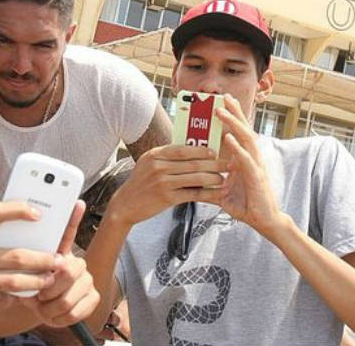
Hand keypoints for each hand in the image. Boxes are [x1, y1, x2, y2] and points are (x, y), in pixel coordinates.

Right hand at [0, 202, 60, 315]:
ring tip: (49, 281)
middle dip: (42, 259)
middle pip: (15, 255)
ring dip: (35, 282)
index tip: (38, 213)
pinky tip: (24, 296)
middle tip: (59, 260)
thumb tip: (22, 231)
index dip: (18, 210)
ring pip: (11, 282)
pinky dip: (14, 298)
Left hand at [21, 201, 100, 327]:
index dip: (74, 216)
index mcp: (60, 252)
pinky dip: (57, 318)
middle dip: (48, 288)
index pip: (69, 230)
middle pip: (67, 271)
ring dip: (49, 307)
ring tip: (40, 306)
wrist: (44, 309)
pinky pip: (74, 312)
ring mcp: (88, 279)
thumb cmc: (32, 287)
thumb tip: (18, 246)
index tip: (77, 201)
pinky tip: (50, 315)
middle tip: (37, 293)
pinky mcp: (94, 296)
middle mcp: (78, 262)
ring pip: (68, 297)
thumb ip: (25, 260)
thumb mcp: (26, 274)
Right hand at [107, 145, 227, 226]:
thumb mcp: (149, 163)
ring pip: (195, 178)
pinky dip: (208, 194)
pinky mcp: (167, 198)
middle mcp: (158, 166)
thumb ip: (167, 156)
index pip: (183, 149)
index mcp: (155, 154)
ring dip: (213, 179)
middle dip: (214, 164)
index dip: (201, 150)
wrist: (126, 204)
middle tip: (228, 164)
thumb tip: (193, 150)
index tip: (215, 151)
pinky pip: (193, 194)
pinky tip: (217, 195)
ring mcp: (162, 182)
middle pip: (193, 163)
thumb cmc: (141, 182)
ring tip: (224, 179)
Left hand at [215, 94, 285, 237]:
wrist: (263, 222)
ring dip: (233, 124)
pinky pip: (246, 160)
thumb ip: (210, 183)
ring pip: (246, 139)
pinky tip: (228, 139)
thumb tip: (192, 181)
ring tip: (221, 112)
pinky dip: (237, 148)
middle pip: (244, 130)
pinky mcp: (256, 178)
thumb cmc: (246, 205)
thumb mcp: (223, 191)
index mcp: (245, 159)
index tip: (222, 103)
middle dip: (234, 113)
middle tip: (224, 97)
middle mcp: (252, 158)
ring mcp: (256, 166)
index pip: (238, 133)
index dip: (232, 118)